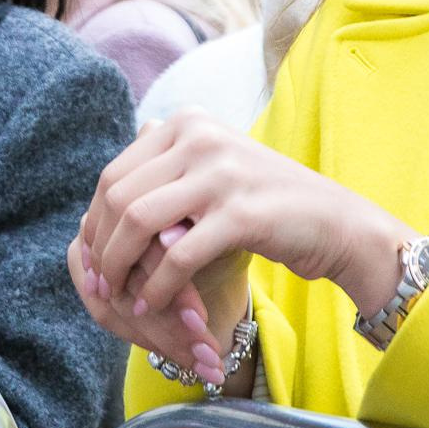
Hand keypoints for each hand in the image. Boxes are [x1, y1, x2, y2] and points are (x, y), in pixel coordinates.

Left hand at [69, 109, 409, 386]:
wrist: (338, 224)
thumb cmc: (268, 203)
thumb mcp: (215, 167)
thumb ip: (167, 166)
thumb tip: (105, 189)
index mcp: (188, 122)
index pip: (115, 172)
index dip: (95, 220)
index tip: (91, 255)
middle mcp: (200, 137)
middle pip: (118, 195)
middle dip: (101, 245)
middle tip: (100, 282)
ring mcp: (221, 173)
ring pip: (137, 221)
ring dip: (120, 266)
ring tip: (120, 295)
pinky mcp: (240, 214)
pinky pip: (176, 255)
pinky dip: (156, 286)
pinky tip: (152, 305)